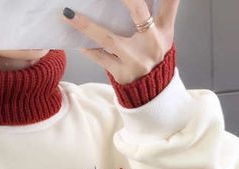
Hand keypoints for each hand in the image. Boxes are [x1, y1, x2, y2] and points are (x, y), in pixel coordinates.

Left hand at [61, 0, 178, 84]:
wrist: (151, 91)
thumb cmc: (152, 53)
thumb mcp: (163, 32)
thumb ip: (160, 10)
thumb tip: (139, 0)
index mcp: (164, 28)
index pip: (169, 3)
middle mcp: (152, 42)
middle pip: (138, 11)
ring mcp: (136, 59)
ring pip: (109, 38)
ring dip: (87, 25)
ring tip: (69, 14)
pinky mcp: (122, 73)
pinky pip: (100, 57)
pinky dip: (87, 48)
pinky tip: (76, 39)